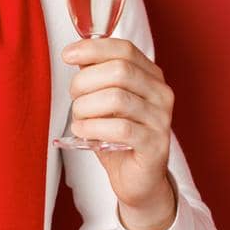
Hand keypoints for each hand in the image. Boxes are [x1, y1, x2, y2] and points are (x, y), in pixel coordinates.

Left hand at [62, 37, 178, 229]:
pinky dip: (94, 127)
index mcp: (151, 76)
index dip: (93, 49)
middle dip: (86, 81)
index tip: (67, 55)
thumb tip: (77, 56)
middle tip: (74, 97)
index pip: (124, 49)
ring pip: (118, 98)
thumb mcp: (106, 103)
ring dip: (87, 107)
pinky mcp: (155, 144)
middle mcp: (161, 93)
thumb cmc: (119, 139)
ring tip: (78, 118)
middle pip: (120, 70)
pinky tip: (83, 131)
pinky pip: (121, 128)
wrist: (138, 180)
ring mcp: (161, 119)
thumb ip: (97, 78)